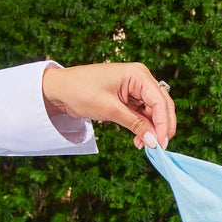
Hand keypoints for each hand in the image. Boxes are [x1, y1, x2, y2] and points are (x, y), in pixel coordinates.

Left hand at [41, 62, 176, 148]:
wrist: (58, 89)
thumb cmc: (79, 91)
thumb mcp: (109, 109)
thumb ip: (135, 124)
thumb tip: (154, 141)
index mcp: (138, 74)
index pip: (160, 101)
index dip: (164, 123)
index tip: (162, 143)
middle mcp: (140, 79)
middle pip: (162, 106)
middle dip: (161, 127)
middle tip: (158, 147)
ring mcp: (136, 89)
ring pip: (154, 113)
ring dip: (151, 129)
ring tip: (143, 144)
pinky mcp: (130, 98)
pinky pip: (143, 115)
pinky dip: (143, 127)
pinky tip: (139, 139)